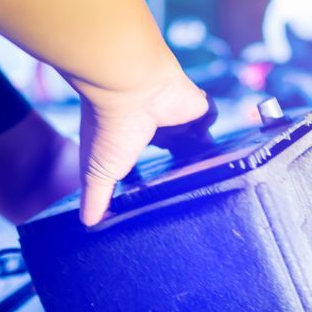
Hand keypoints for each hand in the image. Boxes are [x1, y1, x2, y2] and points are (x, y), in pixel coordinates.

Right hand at [77, 67, 209, 225]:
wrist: (128, 87)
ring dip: (204, 155)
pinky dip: (214, 131)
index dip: (157, 177)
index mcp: (135, 138)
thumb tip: (88, 225)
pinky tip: (223, 154)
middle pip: (179, 151)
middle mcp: (158, 126)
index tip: (162, 198)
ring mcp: (180, 115)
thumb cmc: (108, 127)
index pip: (150, 160)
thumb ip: (95, 198)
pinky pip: (211, 118)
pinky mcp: (198, 106)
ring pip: (198, 139)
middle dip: (186, 168)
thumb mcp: (98, 172)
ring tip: (213, 183)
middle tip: (194, 194)